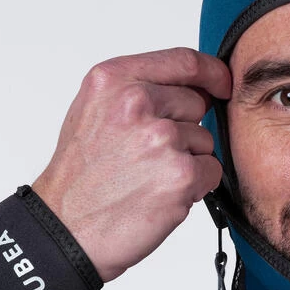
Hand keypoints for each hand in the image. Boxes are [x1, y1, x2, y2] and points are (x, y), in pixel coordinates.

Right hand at [32, 47, 230, 282]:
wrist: (67, 229)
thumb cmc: (82, 177)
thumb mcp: (95, 111)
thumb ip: (142, 89)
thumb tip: (197, 85)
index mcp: (114, 80)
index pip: (184, 60)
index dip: (211, 72)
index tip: (222, 83)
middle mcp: (136, 103)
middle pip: (198, 103)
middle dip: (186, 129)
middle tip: (148, 156)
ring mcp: (160, 138)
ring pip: (206, 140)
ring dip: (189, 160)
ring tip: (149, 177)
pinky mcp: (181, 174)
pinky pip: (212, 170)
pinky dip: (196, 186)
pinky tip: (162, 194)